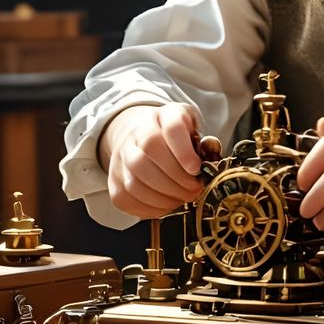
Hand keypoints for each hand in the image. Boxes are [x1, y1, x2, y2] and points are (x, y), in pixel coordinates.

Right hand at [102, 102, 204, 221]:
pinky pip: (125, 198)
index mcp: (164, 115)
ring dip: (164, 197)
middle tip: (193, 189)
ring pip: (135, 180)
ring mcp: (121, 156)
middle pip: (150, 153)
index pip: (172, 127)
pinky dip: (148, 208)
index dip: (183, 150)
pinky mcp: (113, 179)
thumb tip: (210, 164)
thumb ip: (204, 145)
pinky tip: (165, 205)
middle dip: (177, 179)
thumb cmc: (175, 137)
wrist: (141, 135)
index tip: (196, 169)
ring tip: (182, 198)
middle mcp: (137, 132)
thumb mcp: (194, 130)